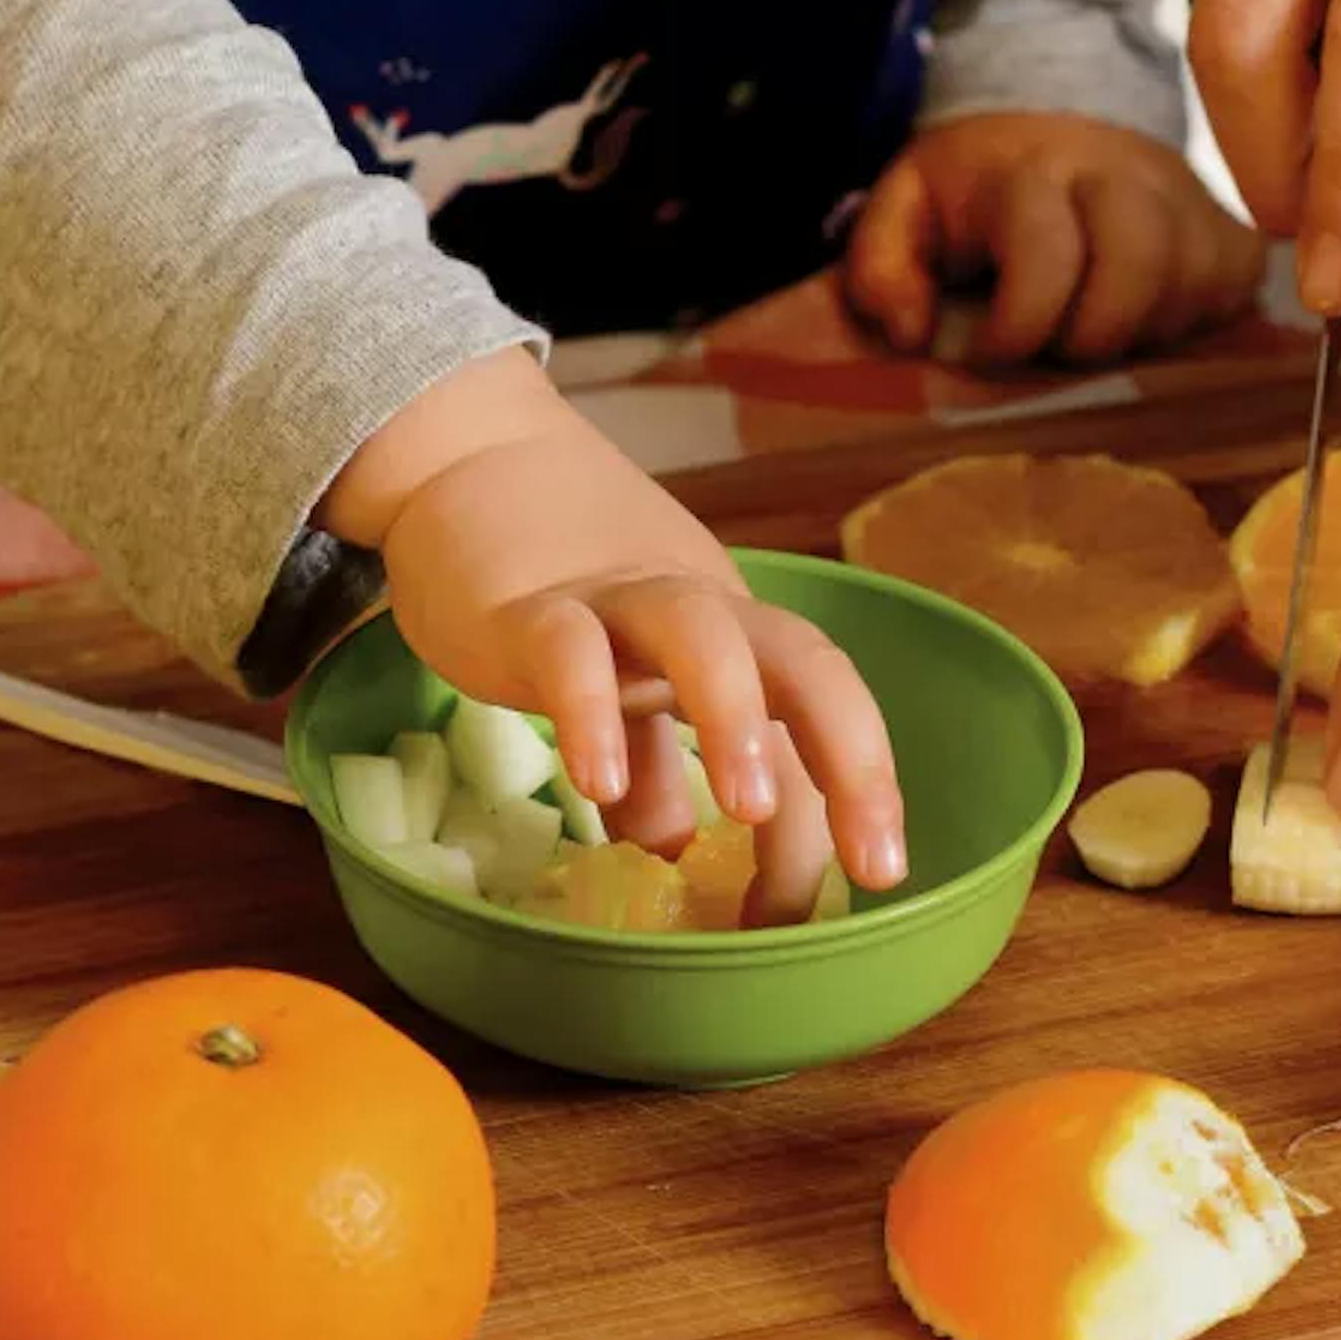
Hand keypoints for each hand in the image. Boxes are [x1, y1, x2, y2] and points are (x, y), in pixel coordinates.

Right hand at [320, 351, 906, 922]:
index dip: (852, 794)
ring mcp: (614, 601)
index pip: (815, 713)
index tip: (871, 877)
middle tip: (874, 864)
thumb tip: (673, 847)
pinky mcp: (527, 607)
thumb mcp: (626, 679)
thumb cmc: (563, 585)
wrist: (467, 462)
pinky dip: (589, 712)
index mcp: (735, 633)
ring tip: (748, 811)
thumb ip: (652, 762)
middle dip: (853, 761)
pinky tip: (599, 782)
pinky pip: (569, 651)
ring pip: (699, 636)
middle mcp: (697, 609)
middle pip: (801, 663)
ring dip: (735, 718)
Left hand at [844, 112, 1264, 365]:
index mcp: (1034, 170)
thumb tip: (909, 332)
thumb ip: (879, 267)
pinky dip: (1190, 324)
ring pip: (1189, 291)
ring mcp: (1190, 202)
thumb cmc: (977, 184)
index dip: (1016, 330)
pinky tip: (1147, 318)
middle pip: (1136, 273)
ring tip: (1095, 326)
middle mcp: (1125, 177)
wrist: (1061, 110)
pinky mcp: (1232, 234)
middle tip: (1055, 344)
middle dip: (1087, 337)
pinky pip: (1233, 298)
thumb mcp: (904, 207)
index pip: (1045, 260)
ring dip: (1138, 334)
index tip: (992, 349)